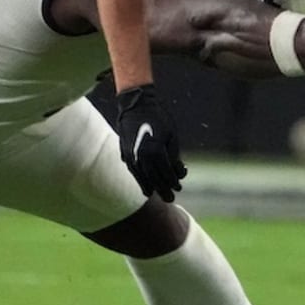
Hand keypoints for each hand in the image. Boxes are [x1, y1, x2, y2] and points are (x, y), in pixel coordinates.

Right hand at [114, 84, 186, 201]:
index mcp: (156, 151)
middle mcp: (142, 156)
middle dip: (163, 190)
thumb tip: (177, 172)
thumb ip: (173, 156)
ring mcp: (132, 155)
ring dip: (150, 187)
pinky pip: (134, 171)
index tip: (178, 188)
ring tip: (155, 195)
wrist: (136, 104)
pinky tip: (145, 187)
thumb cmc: (159, 117)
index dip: (173, 182)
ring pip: (142, 178)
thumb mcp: (171, 135)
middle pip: (154, 179)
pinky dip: (140, 180)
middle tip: (170, 199)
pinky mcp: (125, 153)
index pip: (166, 174)